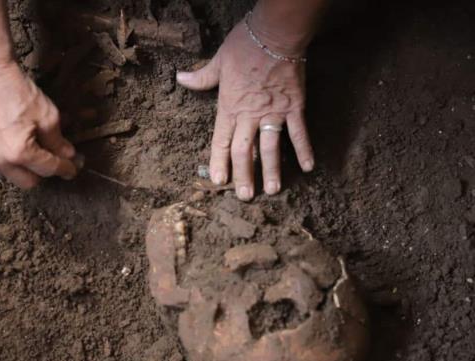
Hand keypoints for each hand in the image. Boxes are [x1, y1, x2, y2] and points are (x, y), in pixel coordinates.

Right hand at [0, 61, 76, 188]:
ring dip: (21, 166)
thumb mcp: (48, 115)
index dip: (64, 168)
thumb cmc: (18, 92)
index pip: (48, 169)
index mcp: (18, 153)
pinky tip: (7, 141)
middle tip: (50, 160)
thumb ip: (58, 141)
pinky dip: (3, 157)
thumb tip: (67, 156)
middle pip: (28, 182)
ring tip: (27, 148)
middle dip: (42, 173)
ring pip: (9, 174)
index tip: (72, 169)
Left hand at [177, 19, 313, 200]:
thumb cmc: (245, 46)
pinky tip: (308, 167)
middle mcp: (250, 115)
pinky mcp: (294, 107)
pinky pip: (299, 133)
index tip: (219, 181)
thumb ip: (202, 77)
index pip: (221, 141)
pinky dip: (304, 150)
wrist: (275, 33)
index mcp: (229, 106)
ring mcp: (273, 112)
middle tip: (245, 197)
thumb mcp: (218, 62)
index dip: (219, 162)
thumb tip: (181, 78)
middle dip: (244, 176)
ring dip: (271, 171)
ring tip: (272, 191)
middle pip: (244, 151)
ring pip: (270, 148)